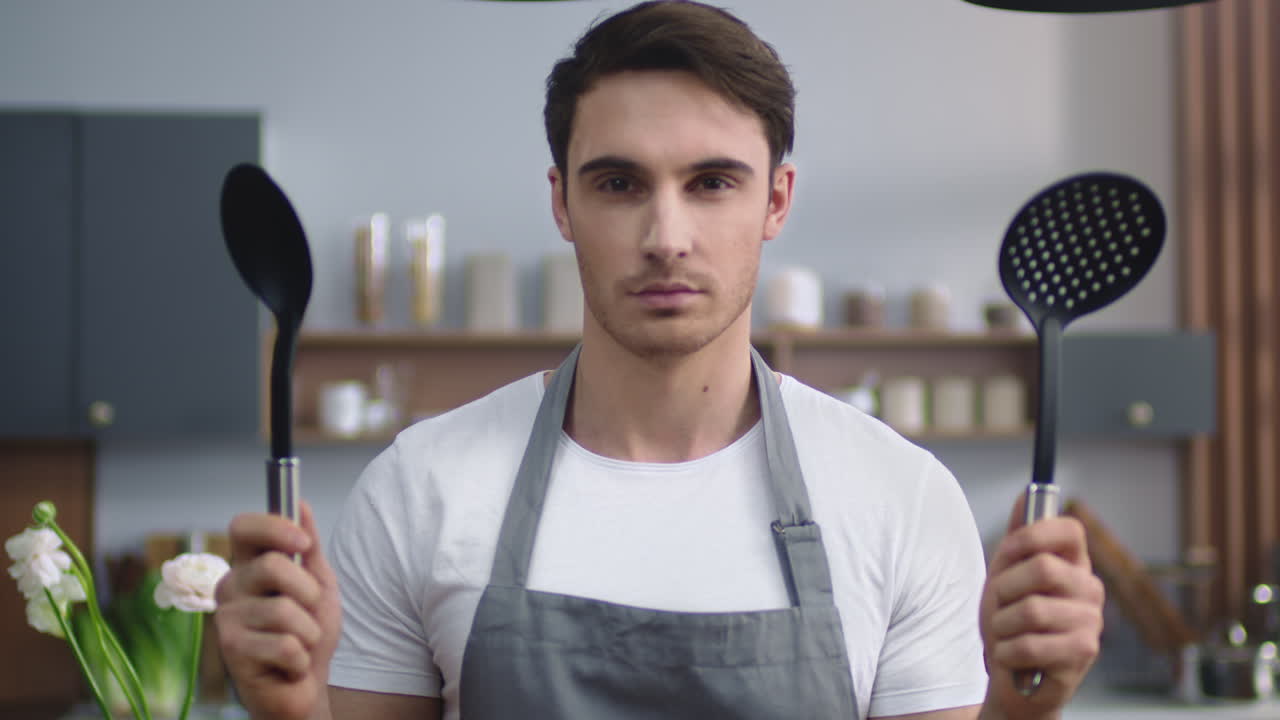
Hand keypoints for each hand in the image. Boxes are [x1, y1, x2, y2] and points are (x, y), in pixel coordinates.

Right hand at [214, 501, 340, 719]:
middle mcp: (231, 586)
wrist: (305, 686)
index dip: (273, 527)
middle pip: (272, 565)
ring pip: (284, 610)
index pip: (243, 527)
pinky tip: (290, 664)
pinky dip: (301, 658)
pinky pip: (286, 644)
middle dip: (308, 591)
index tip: (303, 543)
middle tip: (309, 610)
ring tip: (299, 642)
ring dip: (309, 631)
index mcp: (249, 565)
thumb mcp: (319, 583)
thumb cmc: (308, 633)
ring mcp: (227, 619)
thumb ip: (309, 547)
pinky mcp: (232, 651)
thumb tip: (300, 504)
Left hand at [979, 492, 1103, 719]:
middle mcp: (1089, 588)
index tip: (1008, 552)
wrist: (1012, 677)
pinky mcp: (1083, 652)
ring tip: (1006, 634)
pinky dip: (1007, 651)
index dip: (1033, 535)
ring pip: (1032, 609)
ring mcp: (1091, 621)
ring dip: (1002, 625)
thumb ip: (1018, 538)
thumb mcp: (1005, 575)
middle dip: (1005, 588)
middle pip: (1043, 567)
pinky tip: (1012, 656)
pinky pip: (1031, 643)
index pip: (1070, 529)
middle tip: (1000, 606)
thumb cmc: (1010, 623)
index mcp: (1073, 564)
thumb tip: (1027, 494)